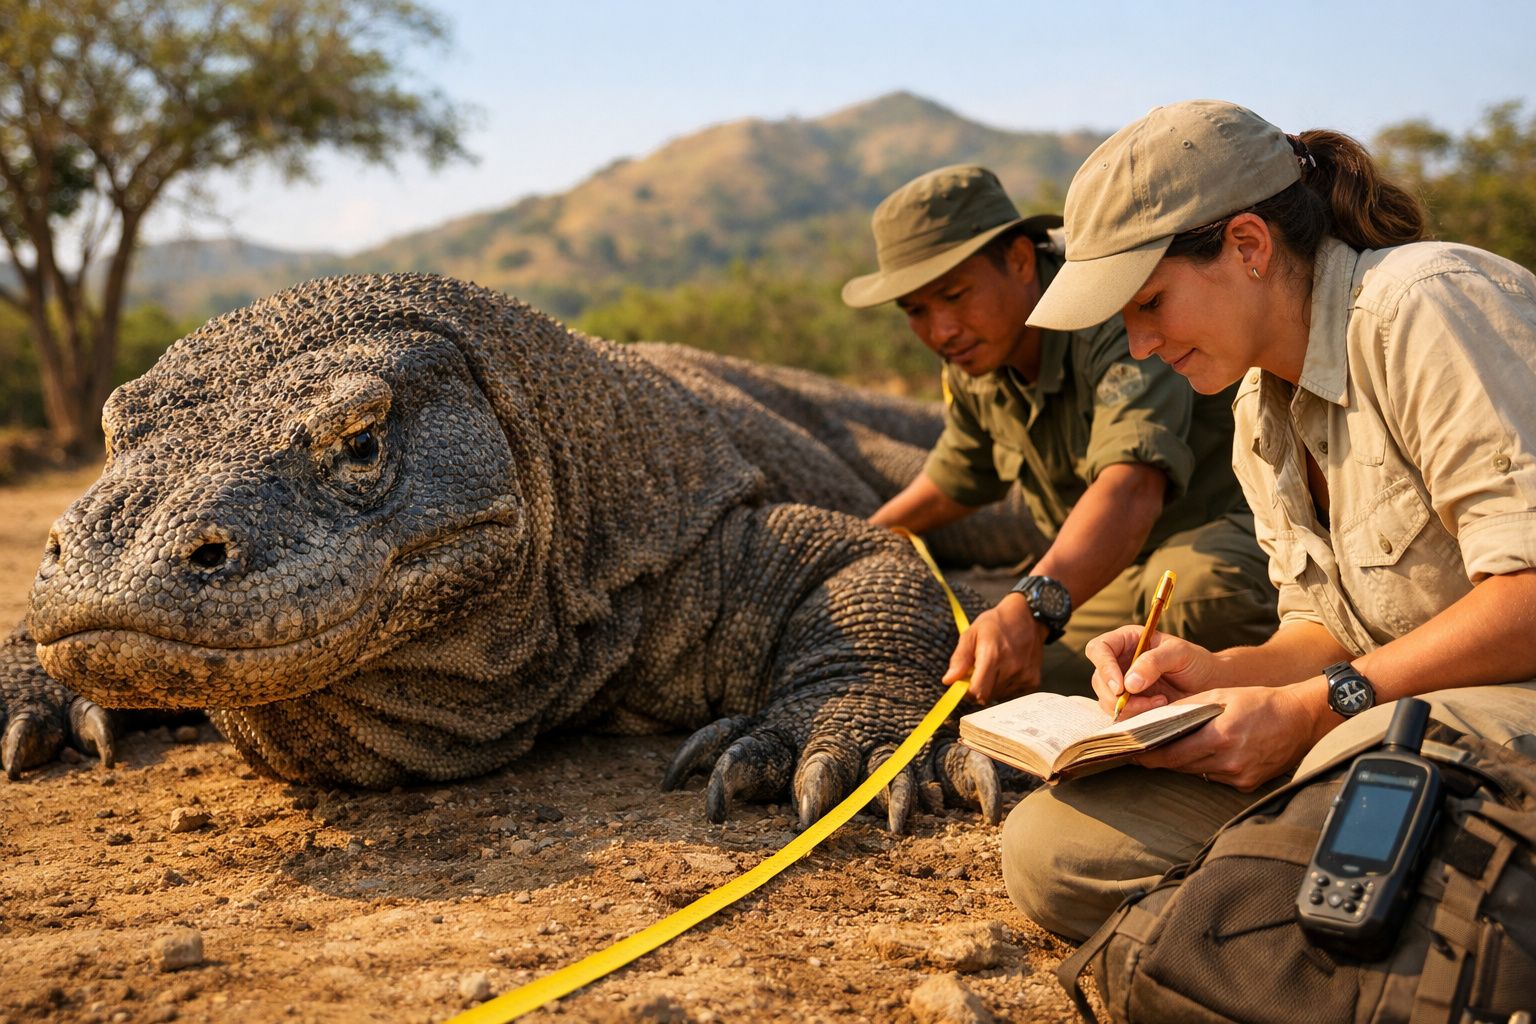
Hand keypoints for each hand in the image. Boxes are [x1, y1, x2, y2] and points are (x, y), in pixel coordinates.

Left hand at [943, 593, 1045, 703]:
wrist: (1029, 617)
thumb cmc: (997, 623)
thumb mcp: (972, 633)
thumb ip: (960, 658)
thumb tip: (948, 680)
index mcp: (992, 655)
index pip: (976, 691)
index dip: (966, 692)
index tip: (963, 684)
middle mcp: (1010, 668)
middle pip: (986, 696)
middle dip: (978, 688)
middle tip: (979, 672)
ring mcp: (1024, 676)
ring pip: (999, 697)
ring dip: (992, 688)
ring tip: (995, 668)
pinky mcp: (1033, 681)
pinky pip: (1012, 695)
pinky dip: (1006, 687)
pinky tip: (1007, 671)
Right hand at [1085, 624, 1221, 717]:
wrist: (1210, 685)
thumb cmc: (1196, 662)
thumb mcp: (1179, 653)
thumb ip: (1153, 662)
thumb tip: (1129, 683)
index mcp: (1127, 641)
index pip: (1099, 649)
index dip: (1104, 667)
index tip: (1120, 687)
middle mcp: (1120, 662)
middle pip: (1099, 679)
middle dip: (1118, 695)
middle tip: (1144, 700)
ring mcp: (1123, 685)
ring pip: (1107, 699)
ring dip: (1130, 707)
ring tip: (1160, 702)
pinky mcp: (1130, 704)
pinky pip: (1121, 714)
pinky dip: (1136, 715)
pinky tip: (1159, 708)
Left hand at [1132, 683, 1322, 790]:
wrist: (1301, 718)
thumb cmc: (1259, 701)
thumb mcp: (1220, 694)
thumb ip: (1186, 708)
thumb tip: (1153, 716)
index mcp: (1219, 736)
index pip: (1171, 753)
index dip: (1148, 754)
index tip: (1130, 751)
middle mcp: (1229, 761)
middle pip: (1180, 766)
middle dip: (1160, 758)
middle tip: (1140, 751)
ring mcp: (1239, 776)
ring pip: (1196, 773)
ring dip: (1182, 762)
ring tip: (1168, 749)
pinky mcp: (1247, 785)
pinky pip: (1215, 778)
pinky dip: (1205, 767)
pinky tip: (1203, 754)